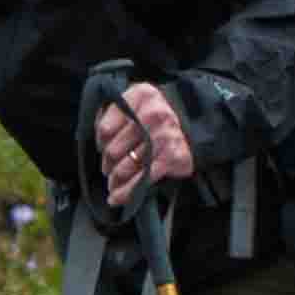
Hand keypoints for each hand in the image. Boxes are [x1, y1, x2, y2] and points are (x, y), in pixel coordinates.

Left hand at [89, 75, 198, 199]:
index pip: (105, 127)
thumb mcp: (138, 102)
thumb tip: (98, 137)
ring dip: (115, 179)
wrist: (196, 122)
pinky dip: (127, 192)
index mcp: (140, 97)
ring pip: (125, 167)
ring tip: (113, 184)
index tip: (103, 148)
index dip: (101, 142)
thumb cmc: (158, 114)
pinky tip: (116, 198)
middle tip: (108, 169)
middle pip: (113, 150)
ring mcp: (163, 136)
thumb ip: (115, 112)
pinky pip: (142, 179)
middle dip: (107, 164)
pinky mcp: (172, 157)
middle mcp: (152, 115)